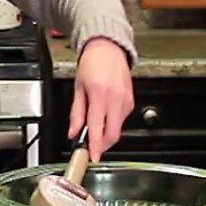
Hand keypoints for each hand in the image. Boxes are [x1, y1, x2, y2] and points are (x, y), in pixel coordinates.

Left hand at [68, 37, 133, 161]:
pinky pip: (122, 119)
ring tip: (95, 124)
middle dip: (102, 145)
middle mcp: (115, 98)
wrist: (108, 48)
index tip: (93, 157)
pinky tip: (105, 115)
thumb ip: (76, 113)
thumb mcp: (78, 87)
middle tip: (92, 147)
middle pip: (112, 133)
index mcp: (99, 93)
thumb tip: (74, 132)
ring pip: (118, 127)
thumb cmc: (92, 63)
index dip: (95, 145)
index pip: (97, 127)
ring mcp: (125, 99)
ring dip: (107, 133)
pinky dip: (112, 122)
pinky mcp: (131, 100)